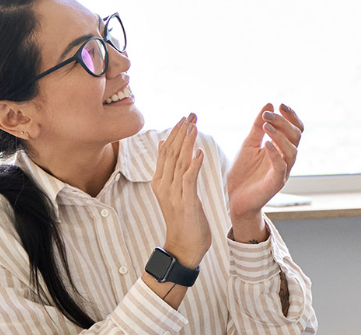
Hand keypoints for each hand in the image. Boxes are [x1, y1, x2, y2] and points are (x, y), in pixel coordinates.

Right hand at [151, 114, 210, 267]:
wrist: (183, 247)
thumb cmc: (182, 219)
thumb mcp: (174, 191)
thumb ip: (169, 168)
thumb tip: (165, 143)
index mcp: (160, 181)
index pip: (166, 150)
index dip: (176, 132)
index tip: (185, 117)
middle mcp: (164, 185)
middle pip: (171, 152)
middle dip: (182, 132)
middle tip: (191, 114)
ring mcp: (173, 194)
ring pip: (179, 162)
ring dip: (187, 143)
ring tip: (194, 126)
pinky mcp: (185, 203)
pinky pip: (189, 180)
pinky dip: (194, 165)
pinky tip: (200, 152)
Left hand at [226, 104, 303, 242]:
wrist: (233, 196)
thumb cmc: (243, 171)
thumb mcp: (249, 143)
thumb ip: (258, 126)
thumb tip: (269, 103)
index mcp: (282, 148)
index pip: (295, 129)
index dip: (291, 116)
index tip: (280, 104)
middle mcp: (286, 159)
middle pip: (296, 137)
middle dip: (284, 123)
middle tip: (269, 114)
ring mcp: (283, 171)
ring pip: (292, 151)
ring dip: (280, 136)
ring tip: (267, 126)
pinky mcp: (276, 183)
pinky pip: (281, 167)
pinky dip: (275, 154)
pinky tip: (267, 144)